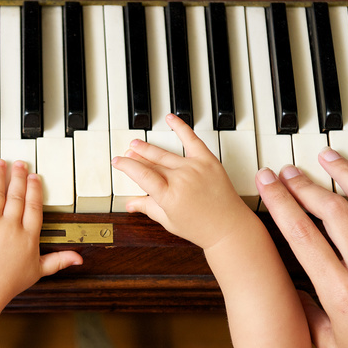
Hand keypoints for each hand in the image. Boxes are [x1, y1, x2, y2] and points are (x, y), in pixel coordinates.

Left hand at [0, 159, 81, 309]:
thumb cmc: (8, 282)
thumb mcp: (38, 271)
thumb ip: (58, 260)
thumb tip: (78, 259)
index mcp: (28, 236)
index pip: (34, 206)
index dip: (35, 188)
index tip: (34, 177)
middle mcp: (11, 227)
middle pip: (16, 195)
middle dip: (18, 176)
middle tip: (19, 164)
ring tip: (0, 163)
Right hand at [111, 113, 248, 249]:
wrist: (229, 227)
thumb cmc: (201, 228)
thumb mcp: (169, 221)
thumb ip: (148, 208)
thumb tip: (130, 204)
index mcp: (168, 196)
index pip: (141, 175)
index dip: (126, 166)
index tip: (118, 161)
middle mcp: (180, 179)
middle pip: (151, 163)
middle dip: (136, 157)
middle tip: (127, 153)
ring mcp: (195, 168)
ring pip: (165, 153)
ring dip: (148, 148)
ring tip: (137, 143)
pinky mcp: (208, 161)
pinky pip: (192, 139)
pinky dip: (180, 127)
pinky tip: (170, 119)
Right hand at [256, 150, 347, 347]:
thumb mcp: (325, 344)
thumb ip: (307, 306)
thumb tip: (290, 280)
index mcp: (340, 294)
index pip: (302, 235)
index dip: (281, 203)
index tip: (268, 183)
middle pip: (333, 214)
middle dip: (306, 186)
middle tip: (289, 170)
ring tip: (329, 158)